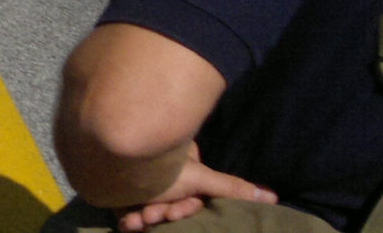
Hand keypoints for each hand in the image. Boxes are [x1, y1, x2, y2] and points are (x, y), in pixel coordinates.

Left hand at [110, 150, 273, 230]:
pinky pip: (129, 214)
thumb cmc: (158, 167)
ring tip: (137, 217)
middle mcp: (160, 173)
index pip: (192, 198)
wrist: (108, 161)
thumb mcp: (199, 179)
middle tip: (152, 213)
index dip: (186, 209)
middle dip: (163, 215)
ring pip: (151, 213)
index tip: (177, 210)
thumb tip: (273, 198)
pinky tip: (126, 221)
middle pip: (170, 207)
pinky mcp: (118, 194)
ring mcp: (138, 183)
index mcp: (181, 166)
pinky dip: (129, 220)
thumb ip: (232, 188)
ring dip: (146, 219)